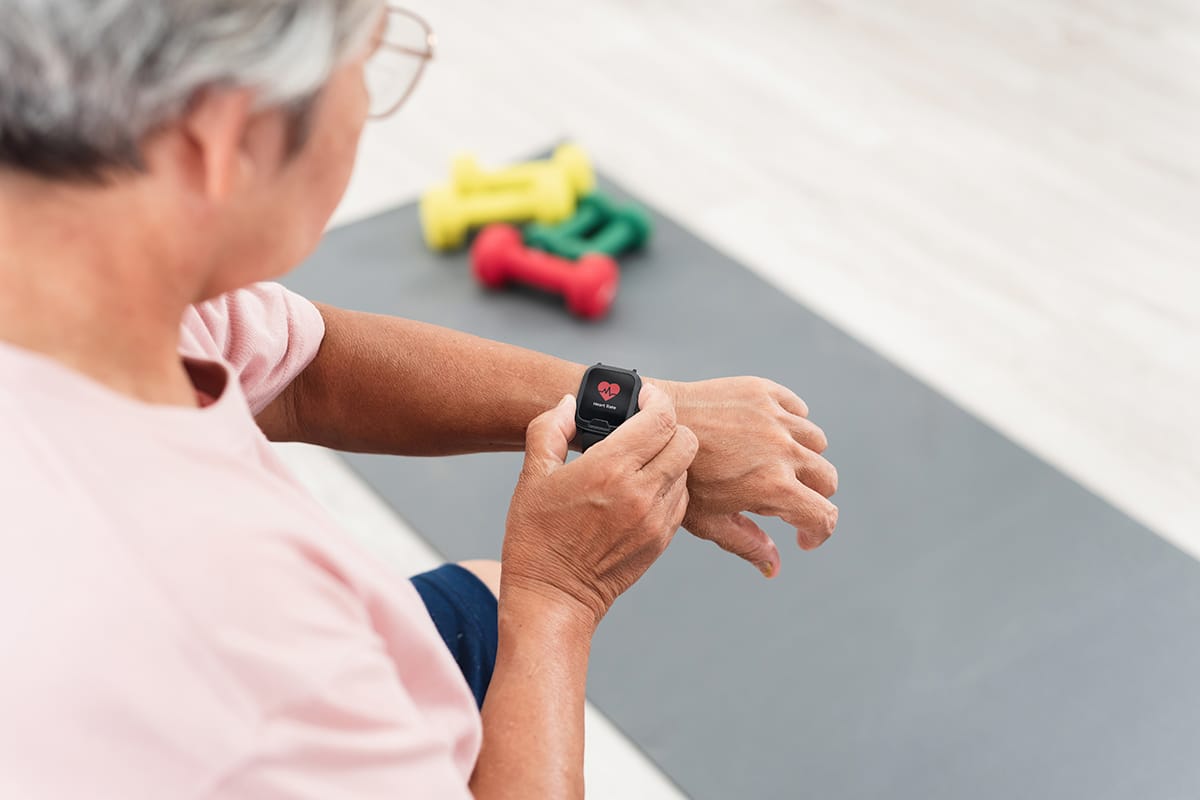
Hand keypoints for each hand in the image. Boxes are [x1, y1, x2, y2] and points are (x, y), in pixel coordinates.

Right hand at [501, 385, 697, 626]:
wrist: (553, 597)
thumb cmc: (536, 538)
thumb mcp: (533, 477)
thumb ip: (550, 430)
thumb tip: (568, 404)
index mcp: (609, 469)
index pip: (660, 419)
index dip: (657, 400)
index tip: (645, 397)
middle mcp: (640, 492)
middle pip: (686, 440)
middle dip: (669, 427)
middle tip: (646, 427)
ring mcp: (655, 519)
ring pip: (686, 470)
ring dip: (670, 457)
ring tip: (641, 459)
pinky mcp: (662, 540)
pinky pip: (680, 500)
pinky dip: (669, 486)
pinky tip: (642, 488)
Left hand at [657, 376, 837, 577]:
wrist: (656, 425)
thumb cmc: (678, 477)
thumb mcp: (708, 520)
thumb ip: (747, 543)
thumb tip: (773, 568)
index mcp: (772, 486)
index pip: (823, 515)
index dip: (818, 533)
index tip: (802, 538)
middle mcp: (782, 449)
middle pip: (827, 478)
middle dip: (815, 496)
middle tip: (790, 501)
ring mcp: (775, 417)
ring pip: (817, 442)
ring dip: (805, 458)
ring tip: (777, 464)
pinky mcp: (764, 391)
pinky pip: (798, 409)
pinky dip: (793, 422)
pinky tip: (769, 434)